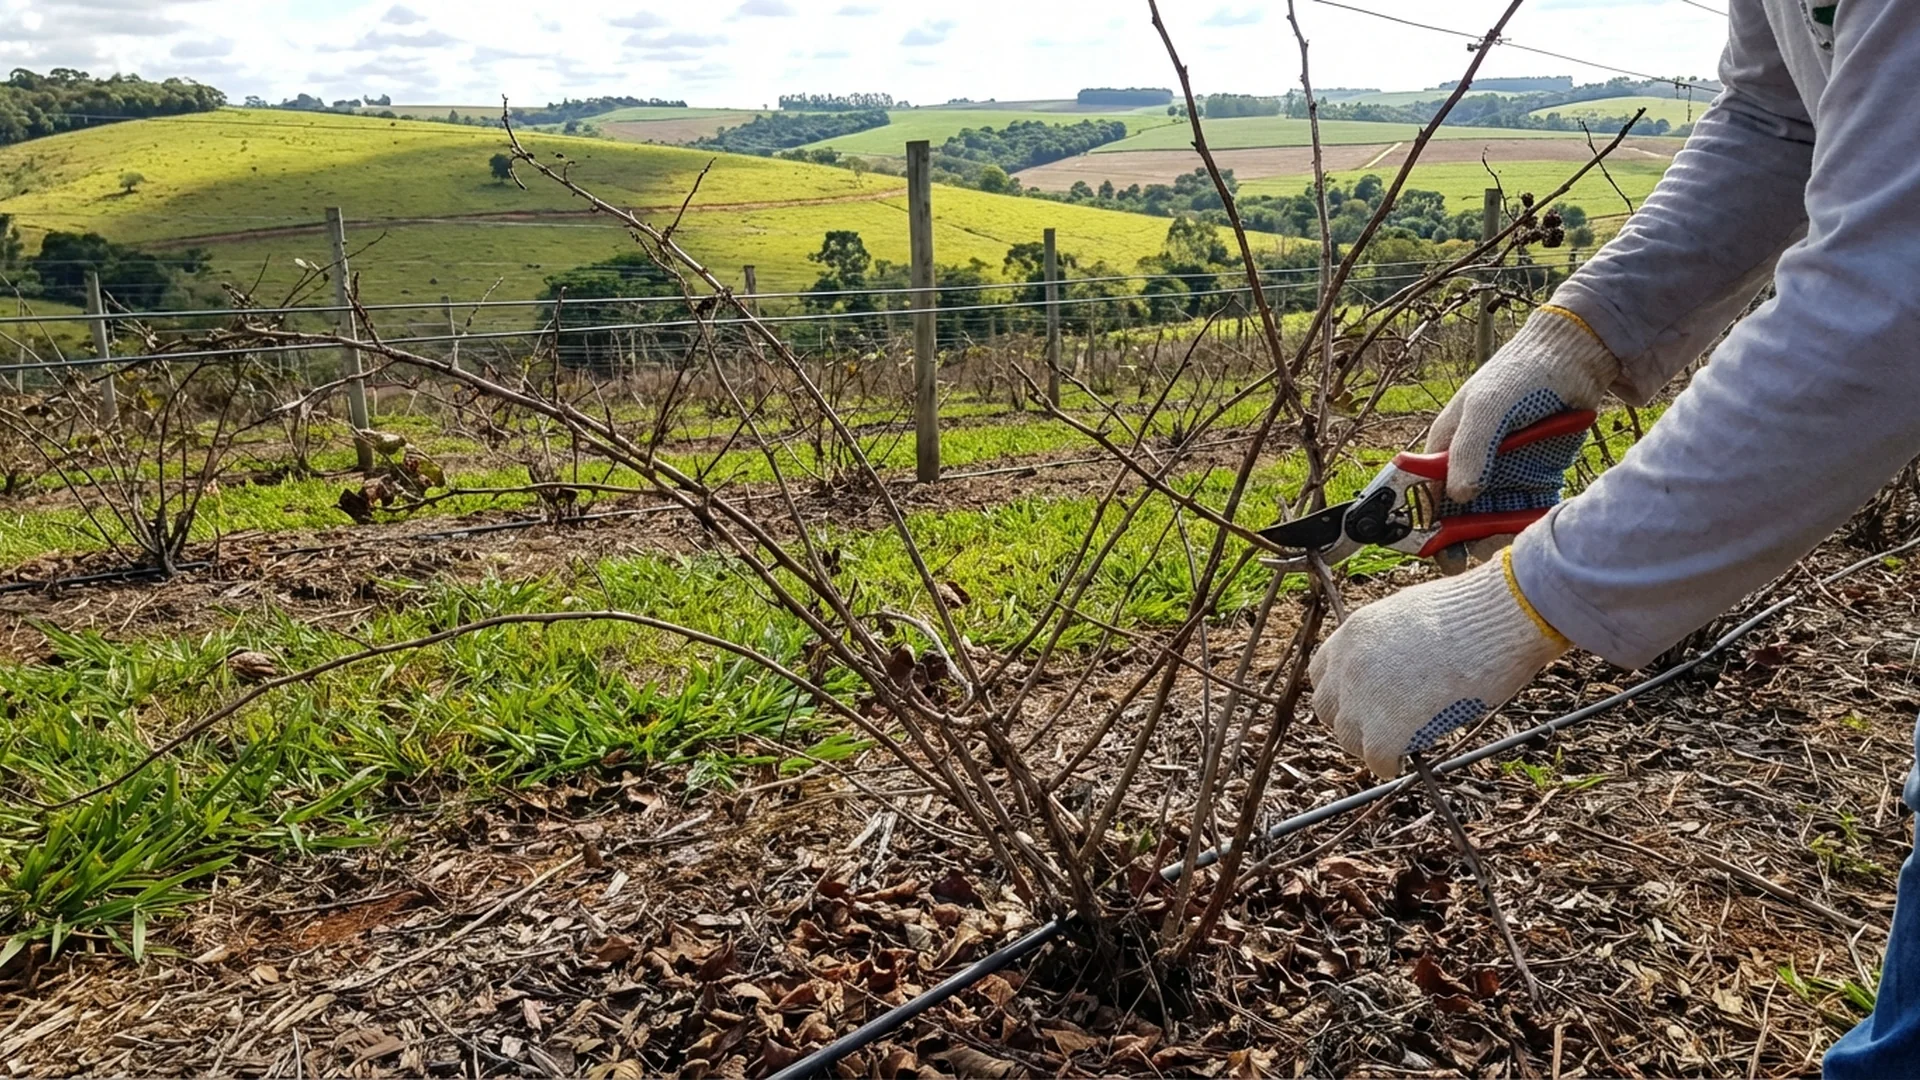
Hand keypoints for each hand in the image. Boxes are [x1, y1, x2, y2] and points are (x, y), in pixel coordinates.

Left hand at [1308, 550, 1568, 777]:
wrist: (1494, 620)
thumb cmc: (1472, 612)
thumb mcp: (1412, 616)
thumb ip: (1392, 642)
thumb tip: (1402, 665)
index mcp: (1353, 633)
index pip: (1322, 673)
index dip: (1341, 691)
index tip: (1360, 701)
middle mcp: (1348, 666)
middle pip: (1328, 709)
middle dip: (1350, 720)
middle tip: (1378, 727)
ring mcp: (1362, 699)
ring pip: (1349, 738)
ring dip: (1369, 744)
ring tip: (1396, 745)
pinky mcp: (1385, 731)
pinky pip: (1376, 760)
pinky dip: (1388, 764)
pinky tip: (1402, 762)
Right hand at [1424, 306, 1615, 572]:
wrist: (1576, 358)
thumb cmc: (1520, 374)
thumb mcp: (1487, 408)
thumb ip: (1470, 450)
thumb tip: (1456, 496)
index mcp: (1446, 446)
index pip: (1423, 492)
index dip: (1422, 523)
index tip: (1433, 550)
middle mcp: (1470, 464)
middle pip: (1455, 515)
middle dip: (1460, 539)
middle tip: (1473, 555)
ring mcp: (1502, 473)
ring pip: (1489, 520)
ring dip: (1492, 538)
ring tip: (1503, 547)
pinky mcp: (1535, 478)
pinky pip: (1524, 514)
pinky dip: (1524, 529)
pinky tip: (1529, 537)